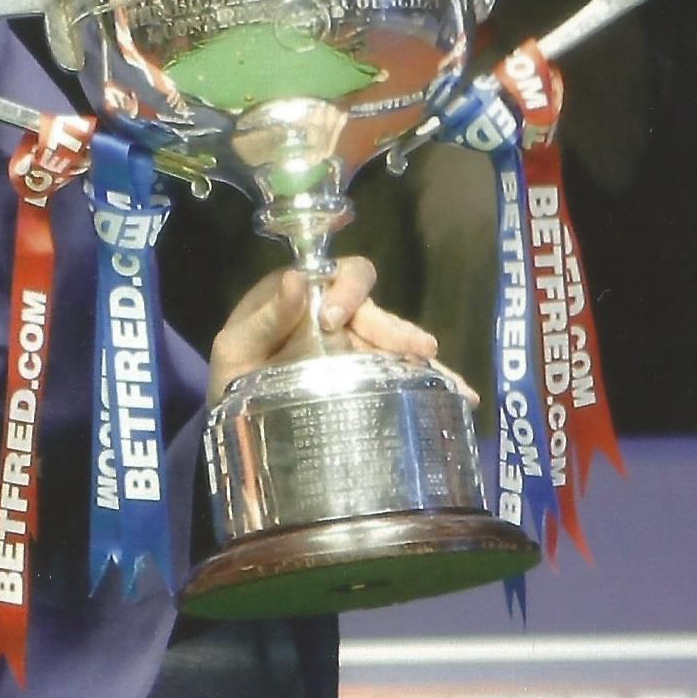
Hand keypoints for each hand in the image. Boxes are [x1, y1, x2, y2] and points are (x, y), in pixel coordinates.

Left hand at [208, 257, 449, 402]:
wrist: (236, 424)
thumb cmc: (233, 375)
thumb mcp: (236, 348)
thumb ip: (264, 317)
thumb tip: (294, 278)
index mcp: (301, 294)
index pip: (334, 273)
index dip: (344, 289)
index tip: (333, 318)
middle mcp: (333, 313)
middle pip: (372, 306)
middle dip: (393, 326)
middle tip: (416, 348)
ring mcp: (354, 345)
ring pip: (392, 338)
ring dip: (418, 352)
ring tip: (445, 374)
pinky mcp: (367, 375)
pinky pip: (404, 371)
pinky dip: (434, 380)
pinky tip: (462, 395)